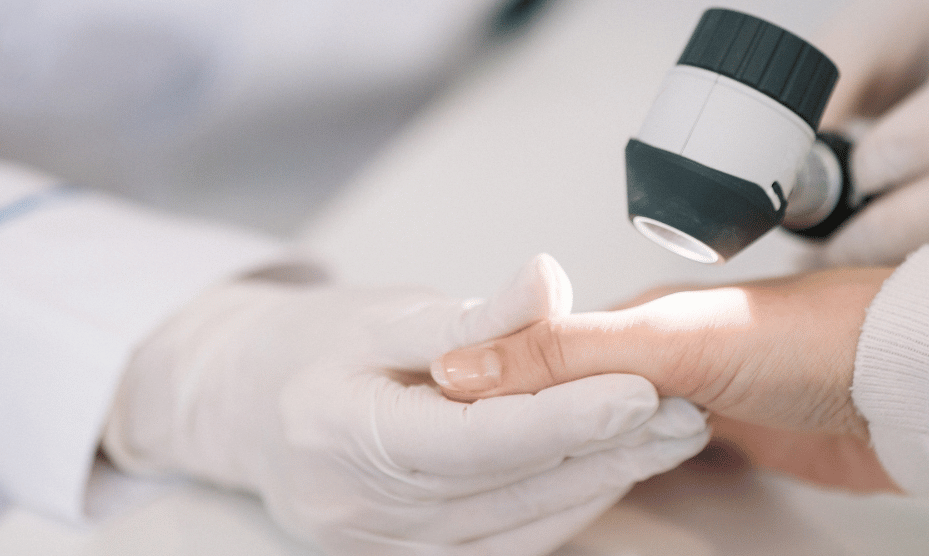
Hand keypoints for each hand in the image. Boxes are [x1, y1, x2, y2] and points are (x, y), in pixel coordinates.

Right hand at [102, 255, 709, 554]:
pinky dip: (561, 510)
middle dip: (604, 451)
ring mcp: (381, 549)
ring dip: (598, 483)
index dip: (560, 418)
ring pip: (515, 528)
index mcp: (341, 433)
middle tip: (684, 414)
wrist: (244, 411)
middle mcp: (358, 509)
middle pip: (506, 489)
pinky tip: (609, 473)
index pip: (471, 437)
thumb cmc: (311, 350)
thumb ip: (469, 314)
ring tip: (667, 438)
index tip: (638, 391)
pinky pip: (501, 550)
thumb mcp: (380, 312)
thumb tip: (549, 280)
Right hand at [432, 267, 898, 492]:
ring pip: (601, 431)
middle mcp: (652, 354)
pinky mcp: (723, 438)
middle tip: (463, 462)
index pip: (531, 356)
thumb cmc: (808, 340)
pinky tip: (596, 484)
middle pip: (562, 397)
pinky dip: (615, 470)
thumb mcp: (669, 340)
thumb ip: (565, 352)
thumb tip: (459, 363)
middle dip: (517, 424)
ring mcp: (688, 397)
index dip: (484, 387)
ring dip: (566, 451)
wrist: (911, 383)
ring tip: (513, 479)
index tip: (435, 420)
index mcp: (629, 317)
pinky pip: (647, 458)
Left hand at [815, 0, 928, 265]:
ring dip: (920, 254)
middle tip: (832, 250)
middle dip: (906, 221)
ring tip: (844, 264)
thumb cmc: (906, 37)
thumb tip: (772, 173)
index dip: (923, 140)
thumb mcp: (859, 42)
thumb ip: (819, 96)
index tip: (857, 175)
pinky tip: (886, 263)